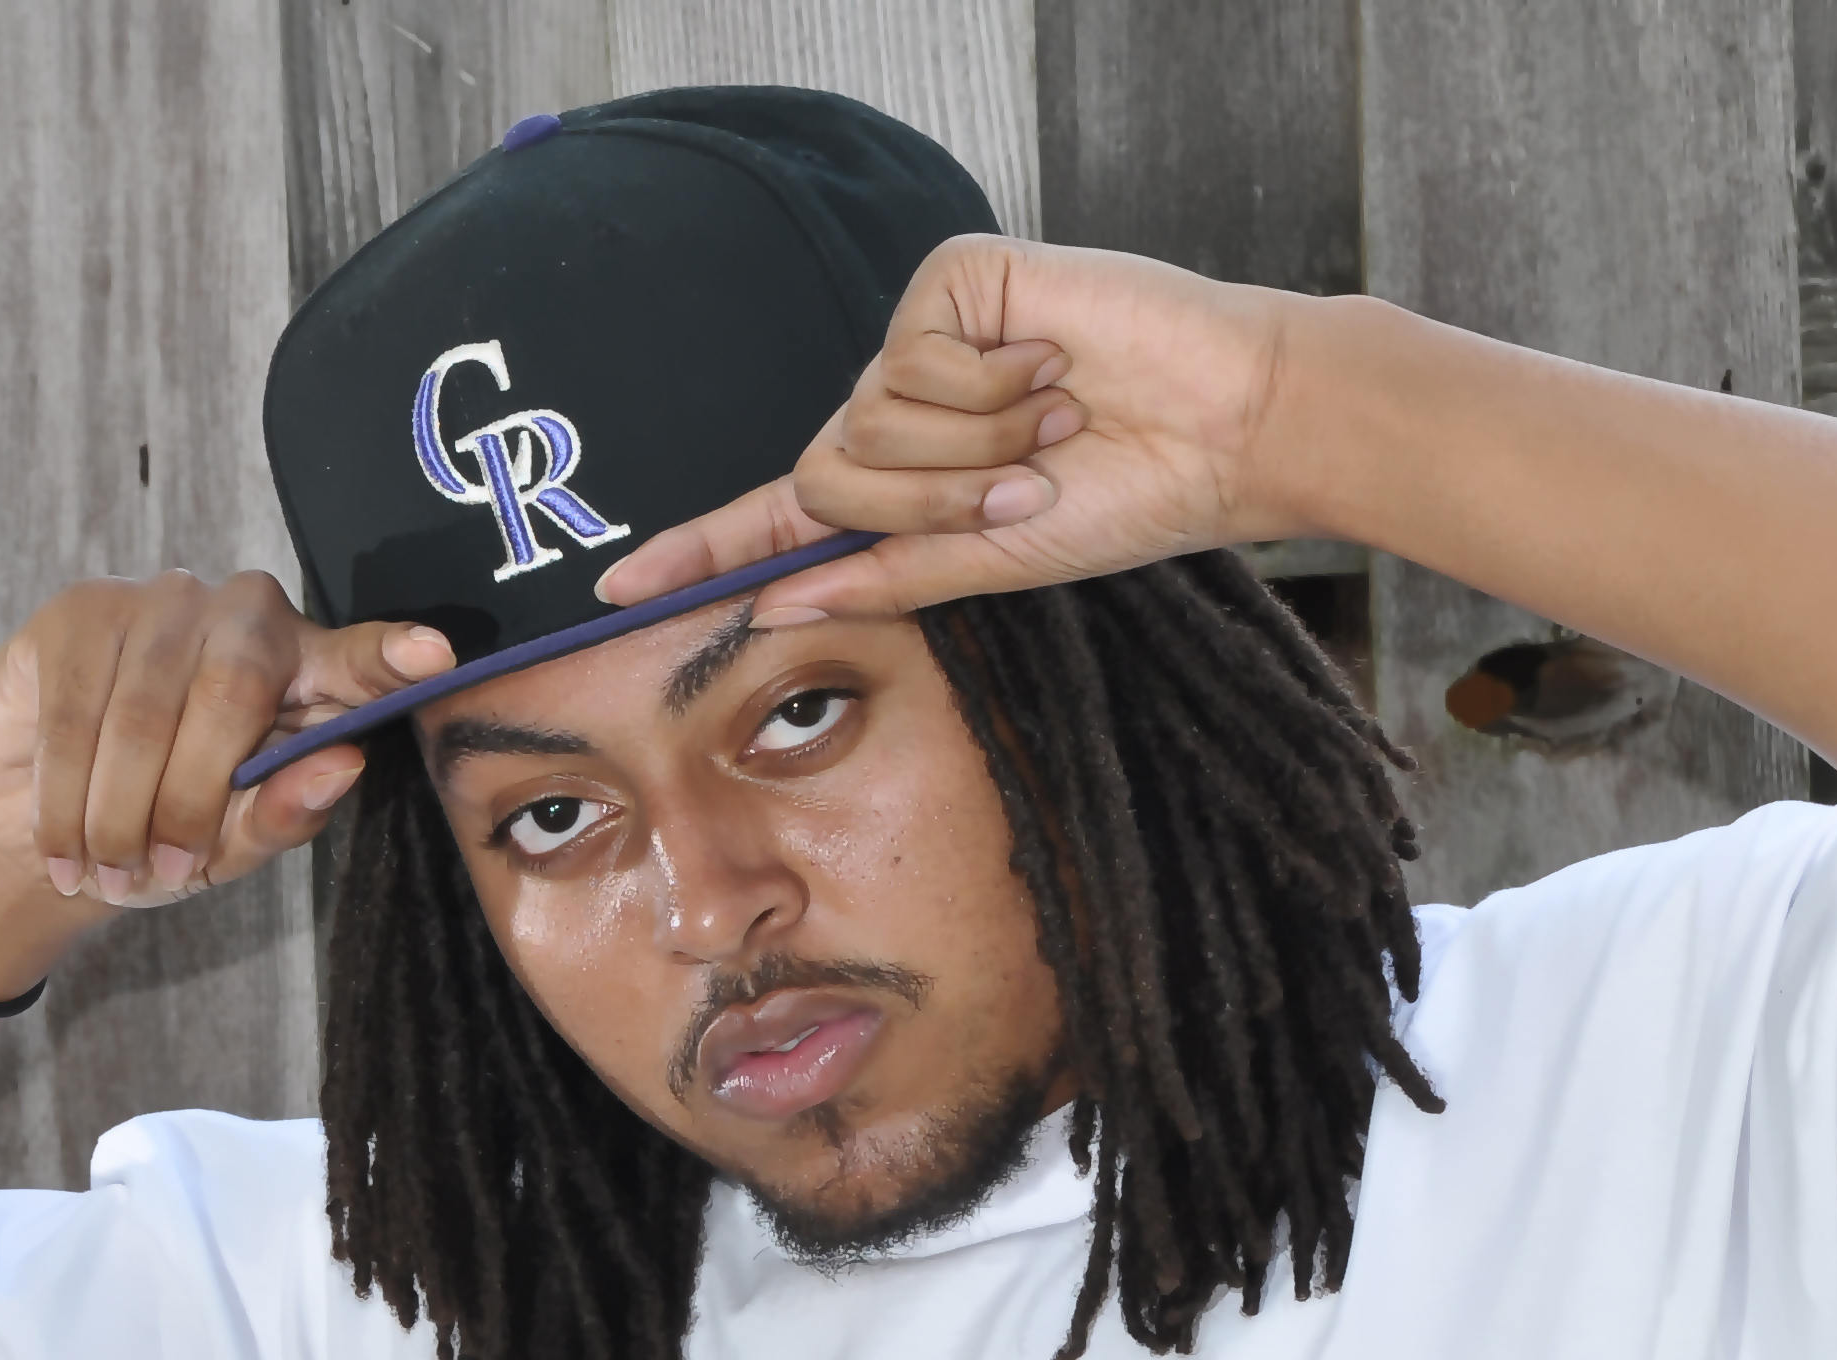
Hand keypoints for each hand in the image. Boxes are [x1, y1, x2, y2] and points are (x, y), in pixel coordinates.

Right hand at [0, 569, 451, 907]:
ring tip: (105, 867)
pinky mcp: (79, 612)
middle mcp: (241, 614)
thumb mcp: (231, 847)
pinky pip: (74, 712)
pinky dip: (65, 795)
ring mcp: (159, 602)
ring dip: (118, 814)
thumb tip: (344, 765)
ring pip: (141, 714)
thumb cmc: (160, 834)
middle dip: (189, 802)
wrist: (43, 827)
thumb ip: (286, 812)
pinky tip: (60, 841)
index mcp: (304, 670)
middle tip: (164, 870)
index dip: (389, 656)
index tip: (434, 657)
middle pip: (231, 694)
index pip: (356, 659)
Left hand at [592, 235, 1303, 623]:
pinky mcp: (949, 280)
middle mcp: (898, 411)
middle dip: (926, 505)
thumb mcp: (995, 562)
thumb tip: (767, 601)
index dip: (700, 550)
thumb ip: (884, 576)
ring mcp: (919, 343)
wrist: (1222, 428)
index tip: (615, 590)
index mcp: (904, 488)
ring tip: (1054, 421)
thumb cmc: (1126, 496)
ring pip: (867, 424)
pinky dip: (987, 385)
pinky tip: (1052, 362)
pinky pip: (912, 360)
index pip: (782, 519)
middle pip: (828, 479)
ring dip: (969, 449)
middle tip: (1024, 490)